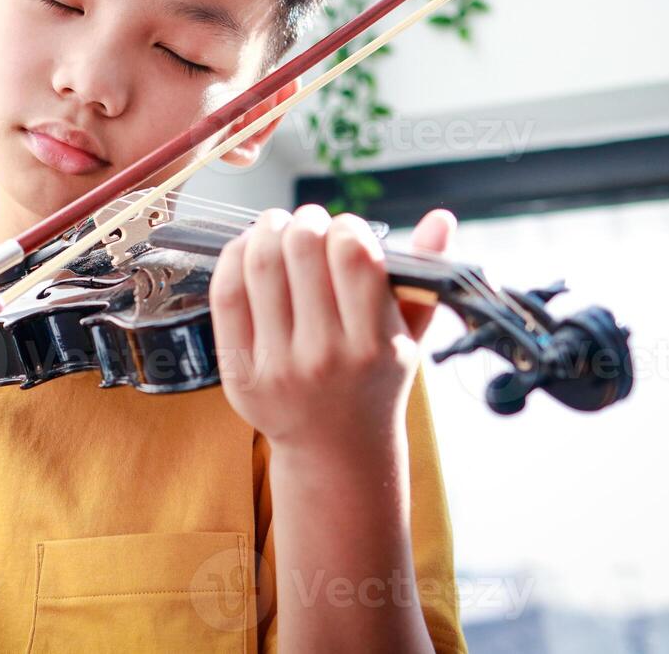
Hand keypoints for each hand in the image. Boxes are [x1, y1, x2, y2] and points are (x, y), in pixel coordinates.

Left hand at [209, 204, 455, 450]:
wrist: (335, 450)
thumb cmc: (373, 380)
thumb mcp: (408, 337)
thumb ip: (424, 277)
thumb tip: (441, 217)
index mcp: (375, 345)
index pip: (354, 254)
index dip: (347, 227)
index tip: (346, 231)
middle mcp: (326, 357)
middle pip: (302, 249)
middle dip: (305, 221)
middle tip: (309, 223)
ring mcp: (278, 366)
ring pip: (260, 263)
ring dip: (267, 229)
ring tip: (278, 227)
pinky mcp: (239, 371)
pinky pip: (226, 294)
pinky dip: (233, 257)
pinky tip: (247, 250)